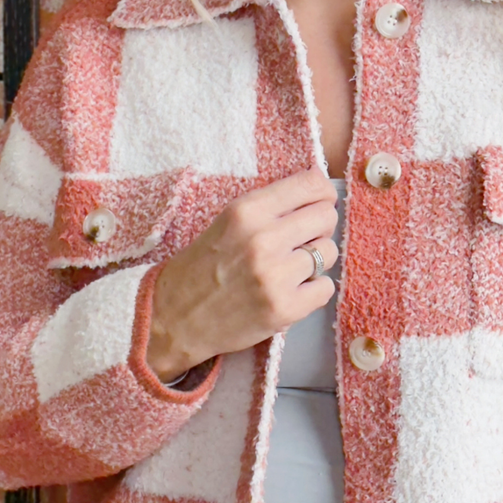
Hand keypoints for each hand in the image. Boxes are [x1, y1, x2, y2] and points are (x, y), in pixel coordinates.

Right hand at [146, 167, 338, 381]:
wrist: (174, 318)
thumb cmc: (201, 267)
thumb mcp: (227, 222)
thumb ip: (268, 208)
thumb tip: (320, 196)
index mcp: (246, 211)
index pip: (312, 184)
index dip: (323, 193)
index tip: (319, 203)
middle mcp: (263, 239)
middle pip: (327, 217)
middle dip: (319, 227)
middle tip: (301, 240)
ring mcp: (275, 276)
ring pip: (328, 253)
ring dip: (315, 261)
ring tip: (289, 269)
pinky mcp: (284, 309)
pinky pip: (325, 288)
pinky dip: (313, 290)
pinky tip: (291, 291)